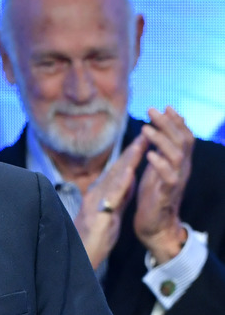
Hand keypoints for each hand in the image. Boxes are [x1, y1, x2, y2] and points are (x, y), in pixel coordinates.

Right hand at [74, 134, 147, 268]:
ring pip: (113, 178)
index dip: (131, 155)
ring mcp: (95, 202)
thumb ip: (119, 195)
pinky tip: (128, 173)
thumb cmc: (96, 236)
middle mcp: (96, 193)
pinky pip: (110, 197)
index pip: (119, 171)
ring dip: (127, 161)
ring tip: (139, 146)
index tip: (144, 140)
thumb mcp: (111, 212)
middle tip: (144, 133)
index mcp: (101, 193)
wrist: (81, 253)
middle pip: (116, 169)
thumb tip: (128, 180)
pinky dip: (120, 183)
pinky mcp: (97, 214)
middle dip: (131, 151)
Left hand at [134, 107, 193, 263]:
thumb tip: (161, 127)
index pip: (184, 137)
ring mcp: (176, 181)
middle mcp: (182, 169)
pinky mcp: (167, 194)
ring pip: (177, 156)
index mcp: (179, 162)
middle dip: (168, 123)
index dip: (177, 121)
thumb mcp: (159, 167)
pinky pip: (169, 178)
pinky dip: (160, 165)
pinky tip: (149, 155)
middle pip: (182, 141)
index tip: (165, 106)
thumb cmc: (154, 194)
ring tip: (146, 129)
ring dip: (161, 140)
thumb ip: (162, 149)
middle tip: (151, 110)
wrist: (156, 224)